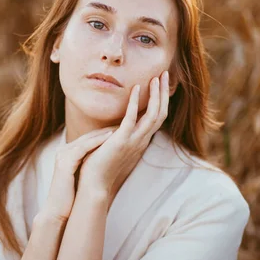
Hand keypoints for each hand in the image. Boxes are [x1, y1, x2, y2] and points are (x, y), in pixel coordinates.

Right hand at [38, 125, 118, 223]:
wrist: (59, 211)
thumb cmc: (74, 196)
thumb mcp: (84, 175)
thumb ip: (92, 165)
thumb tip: (112, 161)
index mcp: (69, 152)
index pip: (90, 138)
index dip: (107, 132)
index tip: (125, 128)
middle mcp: (64, 150)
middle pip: (89, 135)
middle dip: (108, 129)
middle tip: (126, 122)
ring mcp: (63, 155)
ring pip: (87, 139)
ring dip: (105, 132)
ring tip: (122, 126)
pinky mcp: (64, 162)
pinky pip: (83, 148)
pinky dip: (97, 141)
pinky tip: (111, 137)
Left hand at [78, 70, 169, 203]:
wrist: (94, 184)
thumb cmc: (100, 164)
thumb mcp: (114, 144)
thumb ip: (119, 133)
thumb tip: (116, 123)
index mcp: (140, 140)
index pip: (158, 117)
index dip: (162, 99)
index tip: (161, 82)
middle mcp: (141, 140)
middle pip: (161, 113)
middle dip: (163, 93)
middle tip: (165, 74)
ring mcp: (133, 141)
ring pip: (153, 115)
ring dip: (155, 95)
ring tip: (155, 78)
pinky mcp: (121, 141)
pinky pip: (132, 119)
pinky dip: (135, 102)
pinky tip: (135, 88)